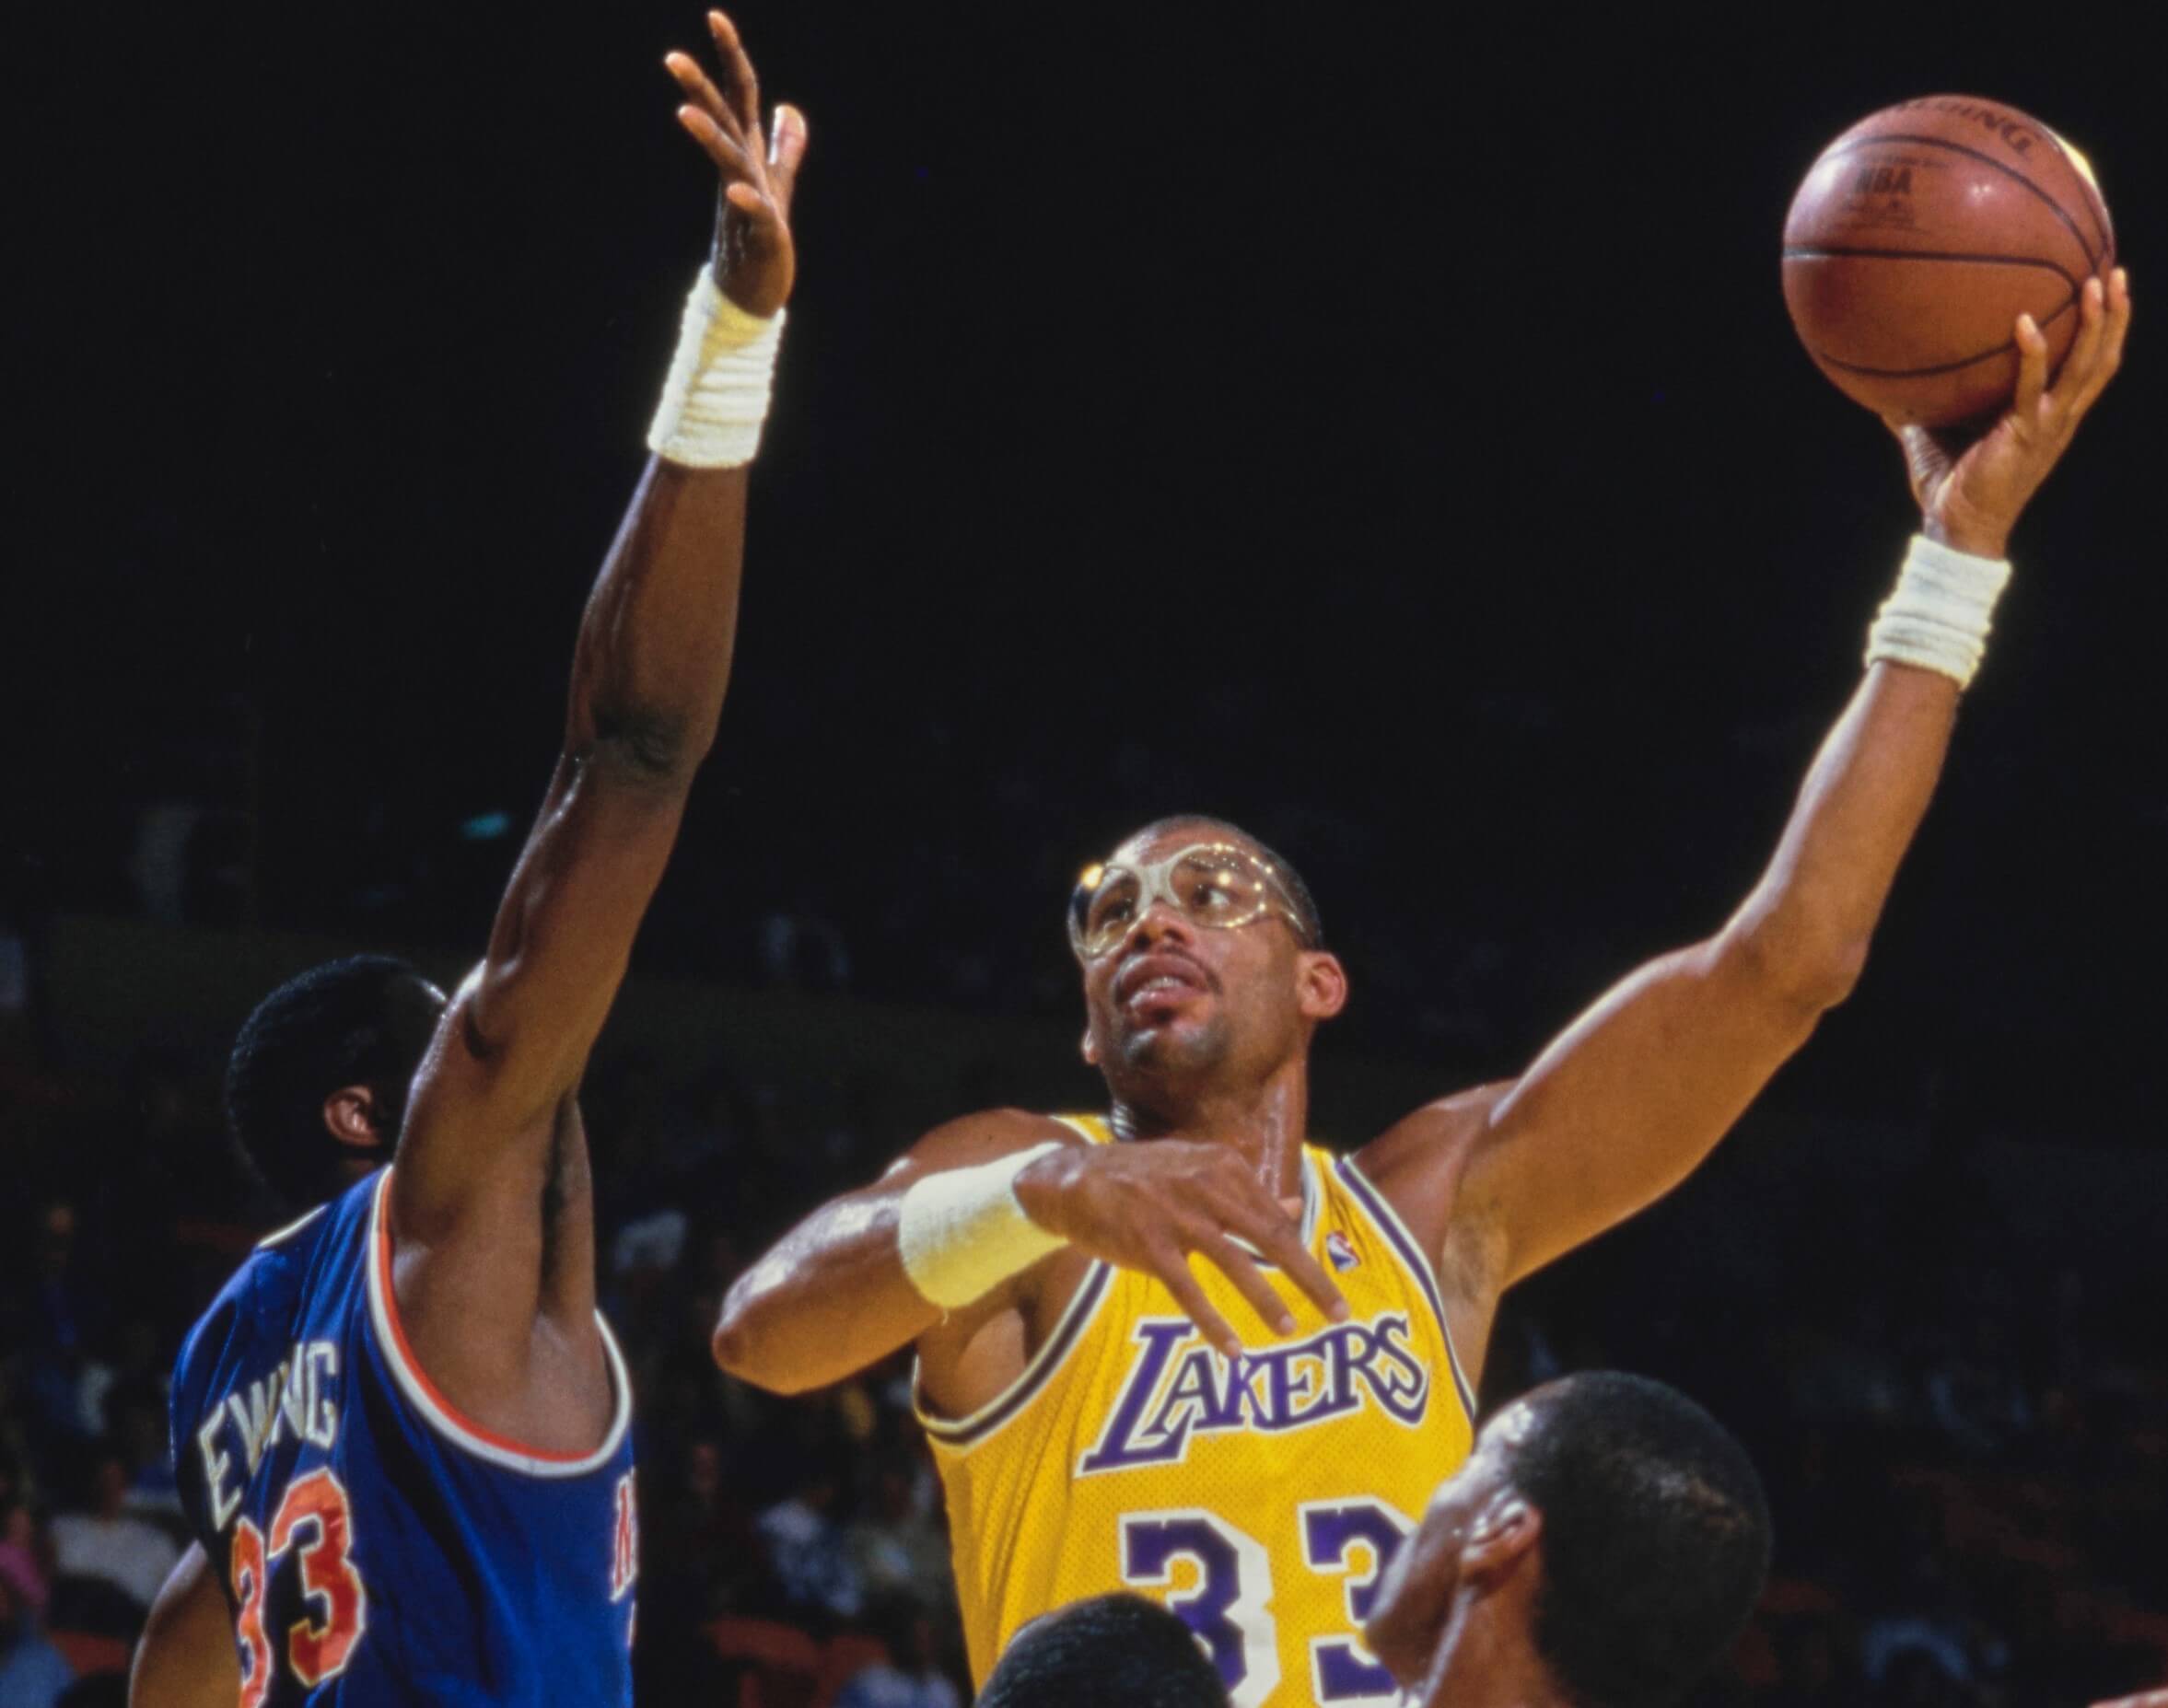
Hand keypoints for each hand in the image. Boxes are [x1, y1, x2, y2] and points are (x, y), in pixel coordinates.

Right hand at [665, 12, 806, 317]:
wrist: (754, 293)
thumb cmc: (762, 237)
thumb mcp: (778, 184)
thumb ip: (784, 147)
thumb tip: (790, 110)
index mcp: (746, 154)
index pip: (739, 96)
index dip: (731, 56)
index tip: (715, 17)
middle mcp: (741, 172)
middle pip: (722, 122)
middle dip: (700, 89)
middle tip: (673, 57)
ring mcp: (747, 201)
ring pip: (728, 162)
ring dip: (708, 137)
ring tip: (684, 114)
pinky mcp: (762, 234)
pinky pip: (753, 213)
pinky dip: (746, 200)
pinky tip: (740, 191)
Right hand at [1015, 1140, 1349, 1357]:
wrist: (1073, 1178)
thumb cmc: (1142, 1178)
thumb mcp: (1197, 1170)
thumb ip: (1246, 1190)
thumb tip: (1294, 1204)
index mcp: (1224, 1166)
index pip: (1275, 1215)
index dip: (1305, 1252)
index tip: (1328, 1287)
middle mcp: (1207, 1186)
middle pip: (1271, 1235)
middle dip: (1310, 1277)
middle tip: (1340, 1313)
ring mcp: (1177, 1216)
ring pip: (1235, 1262)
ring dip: (1266, 1300)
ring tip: (1291, 1330)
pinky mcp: (1148, 1244)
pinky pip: (1189, 1291)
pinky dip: (1213, 1322)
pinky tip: (1233, 1349)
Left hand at [1888, 268, 2129, 558]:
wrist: (1955, 528)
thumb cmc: (1950, 487)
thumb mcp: (1934, 438)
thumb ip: (1920, 410)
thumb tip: (1885, 388)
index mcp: (2050, 416)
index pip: (2090, 366)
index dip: (2104, 329)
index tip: (2104, 289)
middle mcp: (2059, 418)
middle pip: (2103, 358)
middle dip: (2115, 315)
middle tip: (2116, 270)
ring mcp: (2048, 426)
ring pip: (2087, 367)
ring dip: (2096, 324)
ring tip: (2096, 282)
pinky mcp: (2025, 435)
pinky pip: (2034, 388)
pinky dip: (2034, 355)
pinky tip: (2025, 323)